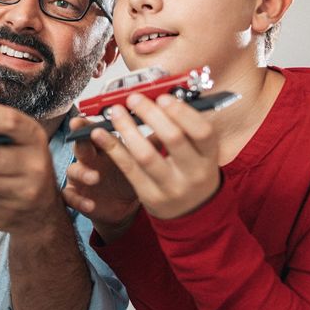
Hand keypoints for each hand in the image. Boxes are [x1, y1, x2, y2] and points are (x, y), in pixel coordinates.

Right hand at [63, 117, 140, 240]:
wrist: (122, 206)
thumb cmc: (127, 178)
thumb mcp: (138, 161)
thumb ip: (149, 145)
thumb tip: (166, 129)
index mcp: (103, 147)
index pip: (92, 130)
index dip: (86, 125)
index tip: (83, 120)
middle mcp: (89, 159)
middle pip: (79, 146)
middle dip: (79, 140)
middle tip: (83, 137)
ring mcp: (81, 178)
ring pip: (73, 171)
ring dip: (82, 172)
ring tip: (94, 177)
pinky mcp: (78, 196)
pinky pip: (71, 197)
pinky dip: (79, 201)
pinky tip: (90, 204)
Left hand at [80, 93, 221, 219]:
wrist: (192, 214)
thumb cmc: (193, 174)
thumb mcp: (201, 153)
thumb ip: (187, 128)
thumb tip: (162, 94)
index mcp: (209, 158)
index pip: (202, 131)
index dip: (182, 112)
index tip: (163, 96)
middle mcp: (193, 173)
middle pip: (174, 139)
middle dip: (151, 115)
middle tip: (134, 98)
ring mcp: (170, 187)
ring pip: (146, 155)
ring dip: (127, 129)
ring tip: (115, 112)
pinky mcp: (149, 195)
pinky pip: (128, 168)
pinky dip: (112, 148)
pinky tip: (99, 133)